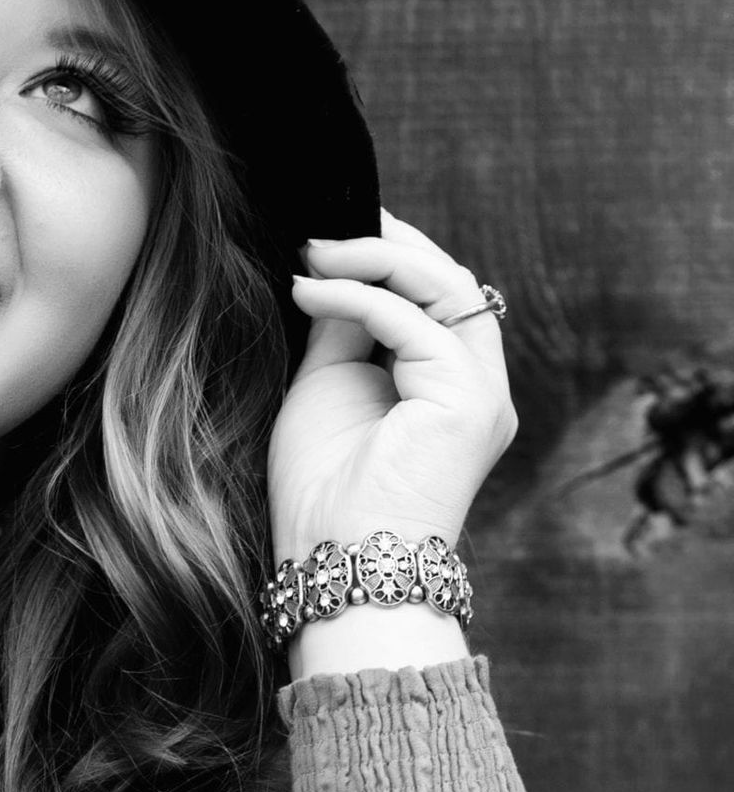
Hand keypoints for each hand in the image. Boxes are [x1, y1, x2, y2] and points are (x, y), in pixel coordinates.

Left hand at [270, 210, 517, 559]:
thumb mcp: (327, 386)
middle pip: (451, 281)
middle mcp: (480, 386)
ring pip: (444, 288)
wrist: (334, 559)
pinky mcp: (468, 401)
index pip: (439, 295)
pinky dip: (356, 297)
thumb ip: (342, 328)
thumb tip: (333, 266)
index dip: (392, 255)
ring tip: (312, 251)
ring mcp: (482, 393)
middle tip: (320, 232)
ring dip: (374, 259)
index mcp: (452, 386)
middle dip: (387, 245)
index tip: (331, 235)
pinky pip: (412, 322)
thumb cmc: (323, 491)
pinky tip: (309, 289)